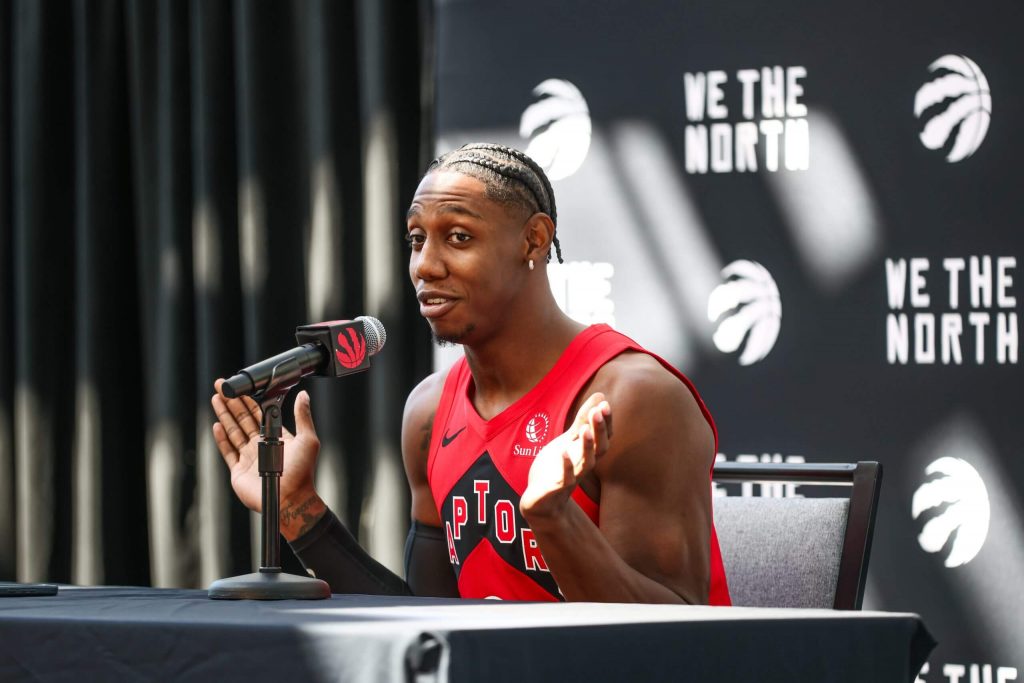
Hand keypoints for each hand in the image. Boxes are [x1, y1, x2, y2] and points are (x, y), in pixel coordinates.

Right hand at [211, 380, 322, 531]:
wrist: (291, 498)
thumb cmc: (302, 472)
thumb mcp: (308, 439)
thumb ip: (303, 416)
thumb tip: (303, 395)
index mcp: (276, 436)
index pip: (259, 413)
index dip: (249, 400)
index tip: (241, 387)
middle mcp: (261, 445)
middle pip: (243, 419)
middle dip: (232, 403)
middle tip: (221, 387)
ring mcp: (249, 457)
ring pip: (233, 431)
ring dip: (224, 415)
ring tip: (216, 399)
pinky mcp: (239, 470)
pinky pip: (228, 451)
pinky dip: (221, 438)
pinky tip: (217, 425)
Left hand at [520, 393, 611, 520]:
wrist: (541, 501)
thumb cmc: (557, 467)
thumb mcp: (569, 440)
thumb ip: (583, 420)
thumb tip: (602, 396)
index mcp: (587, 452)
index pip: (603, 437)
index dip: (605, 422)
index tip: (605, 404)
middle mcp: (584, 465)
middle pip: (599, 449)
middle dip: (599, 430)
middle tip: (598, 412)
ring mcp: (572, 478)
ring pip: (586, 464)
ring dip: (587, 447)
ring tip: (585, 430)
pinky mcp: (557, 489)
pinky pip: (565, 479)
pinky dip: (566, 467)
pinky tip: (563, 453)